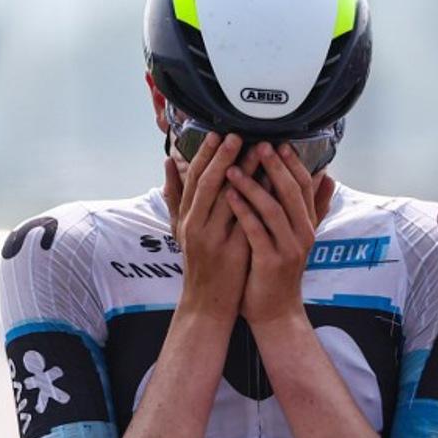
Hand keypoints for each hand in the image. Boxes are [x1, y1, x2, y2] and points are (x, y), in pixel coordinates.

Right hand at [162, 133, 257, 321]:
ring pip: (230, 200)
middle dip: (224, 157)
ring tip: (258, 152)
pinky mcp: (232, 252)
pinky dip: (256, 202)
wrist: (206, 304)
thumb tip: (168, 163)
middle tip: (239, 134)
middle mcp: (196, 225)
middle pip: (210, 184)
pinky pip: (246, 221)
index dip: (206, 154)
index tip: (218, 132)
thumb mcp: (180, 230)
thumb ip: (175, 197)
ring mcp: (214, 239)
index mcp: (185, 217)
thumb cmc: (199, 264)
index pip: (194, 178)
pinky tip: (268, 187)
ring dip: (245, 173)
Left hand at [223, 143, 335, 326]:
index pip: (303, 186)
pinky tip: (228, 195)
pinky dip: (242, 210)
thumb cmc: (278, 270)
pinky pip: (256, 230)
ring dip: (252, 185)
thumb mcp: (297, 236)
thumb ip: (312, 206)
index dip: (292, 163)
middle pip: (290, 192)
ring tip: (232, 167)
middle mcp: (303, 234)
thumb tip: (328, 176)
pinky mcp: (271, 262)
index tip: (278, 142)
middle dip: (273, 166)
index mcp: (308, 224)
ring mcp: (289, 248)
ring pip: (272, 209)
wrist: (275, 311)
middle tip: (257, 145)